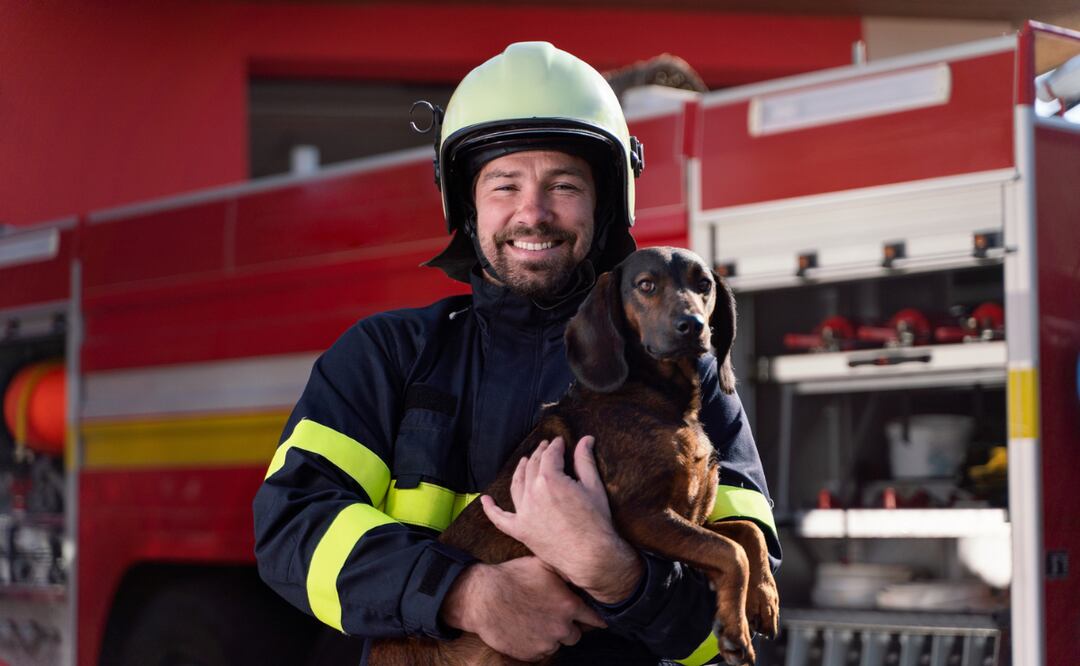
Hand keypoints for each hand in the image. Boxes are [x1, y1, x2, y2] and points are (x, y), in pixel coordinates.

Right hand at [440, 556, 605, 660]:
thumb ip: (566, 573)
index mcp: (568, 605)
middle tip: (553, 615)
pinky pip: (541, 652)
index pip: (595, 619)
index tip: (597, 620)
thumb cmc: (512, 577)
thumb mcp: (542, 565)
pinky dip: (536, 644)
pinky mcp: (531, 654)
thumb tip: (583, 574)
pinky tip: (525, 629)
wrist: (482, 598)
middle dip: (568, 626)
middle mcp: (561, 628)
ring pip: (558, 644)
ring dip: (551, 635)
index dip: (595, 618)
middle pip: (576, 635)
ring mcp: (546, 644)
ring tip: (535, 620)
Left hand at [481, 436, 642, 602]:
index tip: (559, 442)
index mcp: (550, 479)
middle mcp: (532, 493)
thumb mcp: (594, 487)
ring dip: (520, 470)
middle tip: (545, 447)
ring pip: (516, 485)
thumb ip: (585, 460)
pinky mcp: (521, 531)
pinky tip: (485, 500)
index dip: (555, 446)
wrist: (590, 557)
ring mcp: (524, 513)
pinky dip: (491, 509)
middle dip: (539, 453)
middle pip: (533, 467)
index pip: (550, 455)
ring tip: (525, 462)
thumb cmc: (596, 523)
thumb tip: (586, 439)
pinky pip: (500, 519)